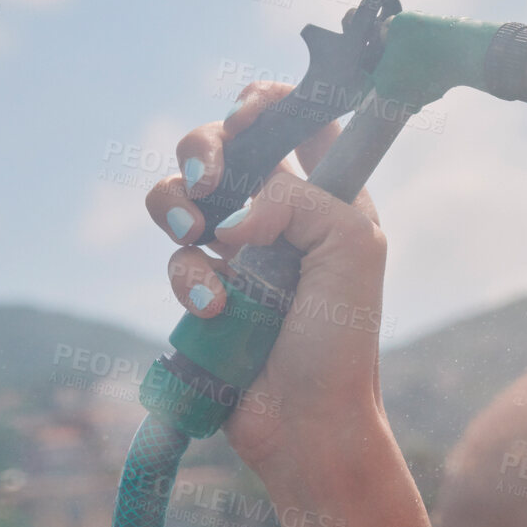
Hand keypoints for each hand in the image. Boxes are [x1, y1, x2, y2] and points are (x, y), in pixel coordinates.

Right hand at [145, 81, 389, 473]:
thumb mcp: (350, 249)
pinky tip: (216, 308)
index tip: (248, 116)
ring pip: (183, 194)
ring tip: (197, 235)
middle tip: (208, 177)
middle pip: (225, 143)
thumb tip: (233, 214)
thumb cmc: (341, 341)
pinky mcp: (206, 288)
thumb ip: (300, 199)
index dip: (268, 103)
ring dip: (178, 205)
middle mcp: (283, 216)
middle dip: (203, 147)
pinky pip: (176, 257)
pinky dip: (189, 277)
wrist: (306, 423)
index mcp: (332, 196)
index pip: (301, 121)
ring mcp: (239, 252)